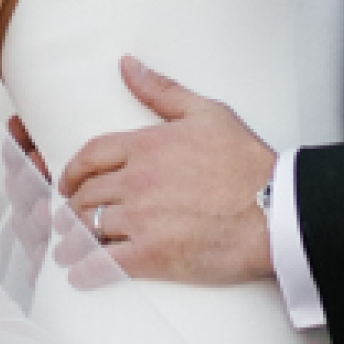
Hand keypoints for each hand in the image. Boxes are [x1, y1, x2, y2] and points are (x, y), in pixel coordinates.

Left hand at [60, 57, 282, 284]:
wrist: (276, 210)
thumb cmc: (249, 164)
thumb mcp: (208, 113)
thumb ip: (163, 91)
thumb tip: (128, 66)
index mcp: (146, 146)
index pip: (90, 156)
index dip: (73, 171)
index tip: (68, 184)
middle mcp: (136, 181)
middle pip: (86, 194)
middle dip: (73, 207)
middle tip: (70, 217)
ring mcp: (141, 219)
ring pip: (89, 229)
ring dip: (73, 239)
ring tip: (67, 248)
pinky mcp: (152, 256)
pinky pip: (104, 264)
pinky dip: (86, 271)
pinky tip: (80, 276)